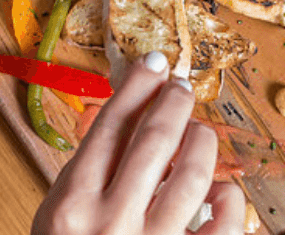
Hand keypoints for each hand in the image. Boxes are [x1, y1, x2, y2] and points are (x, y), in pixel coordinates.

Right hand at [31, 51, 245, 234]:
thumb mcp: (57, 223)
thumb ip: (86, 179)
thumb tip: (130, 118)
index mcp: (70, 209)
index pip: (109, 127)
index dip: (135, 87)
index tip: (152, 65)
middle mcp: (110, 226)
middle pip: (152, 140)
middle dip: (173, 102)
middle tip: (181, 87)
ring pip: (193, 172)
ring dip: (201, 141)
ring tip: (199, 133)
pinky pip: (225, 221)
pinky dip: (227, 198)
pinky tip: (218, 191)